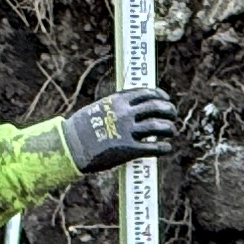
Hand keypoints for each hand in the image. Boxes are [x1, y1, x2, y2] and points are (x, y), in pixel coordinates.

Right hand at [64, 88, 178, 172]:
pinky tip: (167, 148)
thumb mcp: (98, 109)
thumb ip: (116, 107)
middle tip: (173, 116)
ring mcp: (127, 131)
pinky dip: (164, 148)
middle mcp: (125, 114)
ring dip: (170, 129)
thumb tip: (130, 107)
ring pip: (159, 127)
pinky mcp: (128, 150)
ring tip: (172, 131)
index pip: (147, 93)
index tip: (166, 100)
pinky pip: (153, 148)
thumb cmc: (81, 128)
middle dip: (169, 111)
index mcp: (118, 101)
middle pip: (157, 108)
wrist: (70, 146)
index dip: (161, 96)